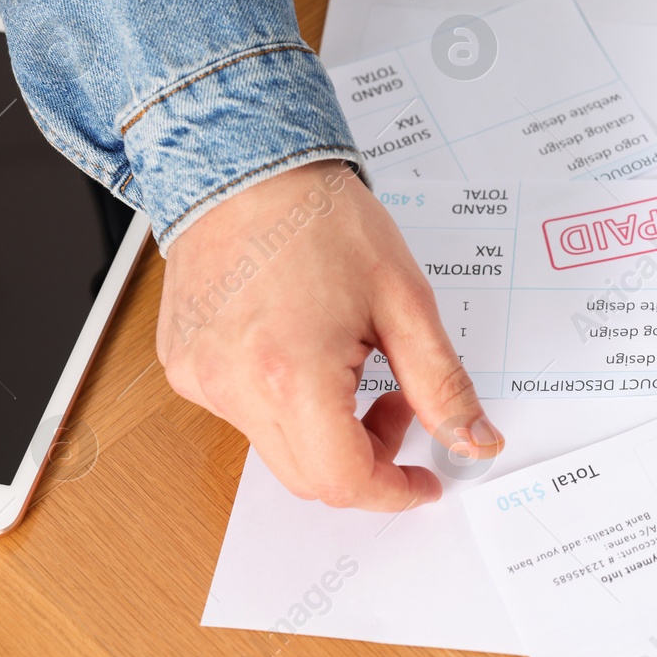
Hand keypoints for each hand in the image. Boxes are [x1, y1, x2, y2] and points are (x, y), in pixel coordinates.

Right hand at [156, 160, 502, 510]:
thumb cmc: (321, 219)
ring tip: (346, 358)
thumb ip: (442, 384)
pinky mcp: (183, 367)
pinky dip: (282, 402)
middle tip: (395, 401)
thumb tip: (473, 441)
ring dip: (324, 429)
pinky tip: (298, 346)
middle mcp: (234, 389)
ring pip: (277, 449)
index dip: (395, 490)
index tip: (424, 477)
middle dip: (366, 457)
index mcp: (292, 376)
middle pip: (309, 478)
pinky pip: (242, 414)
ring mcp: (201, 381)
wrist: (244, 167)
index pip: (346, 481)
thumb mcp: (405, 301)